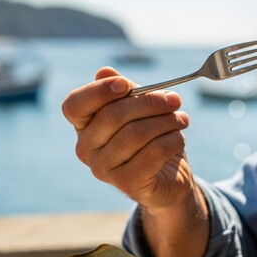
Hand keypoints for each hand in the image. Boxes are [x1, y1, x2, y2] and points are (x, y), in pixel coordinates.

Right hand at [62, 67, 193, 208]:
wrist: (170, 178)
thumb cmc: (151, 137)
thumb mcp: (139, 108)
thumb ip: (124, 91)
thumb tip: (105, 72)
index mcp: (84, 126)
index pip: (74, 105)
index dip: (97, 91)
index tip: (125, 85)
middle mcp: (86, 149)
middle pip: (112, 116)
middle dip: (150, 102)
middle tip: (175, 100)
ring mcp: (104, 169)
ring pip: (136, 134)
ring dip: (166, 121)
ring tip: (182, 119)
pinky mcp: (127, 184)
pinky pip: (153, 153)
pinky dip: (172, 140)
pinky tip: (179, 138)